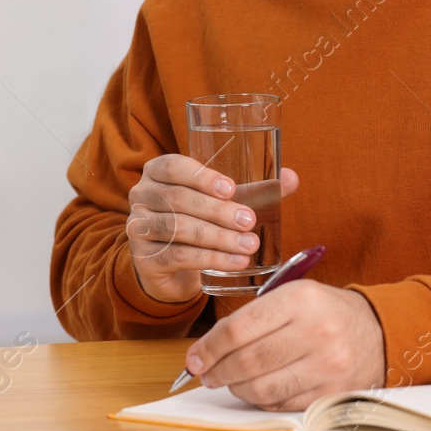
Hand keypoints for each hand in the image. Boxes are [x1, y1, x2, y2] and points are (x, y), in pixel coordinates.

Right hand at [126, 154, 299, 302]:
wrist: (171, 264)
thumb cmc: (200, 220)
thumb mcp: (222, 201)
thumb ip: (255, 188)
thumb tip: (292, 177)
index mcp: (158, 172)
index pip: (172, 166)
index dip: (201, 176)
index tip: (232, 188)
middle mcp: (142, 196)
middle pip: (178, 199)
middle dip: (218, 211)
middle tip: (249, 221)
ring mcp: (138, 227)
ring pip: (178, 229)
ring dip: (218, 238)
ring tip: (248, 245)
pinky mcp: (144, 258)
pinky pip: (177, 256)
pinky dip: (210, 259)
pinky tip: (236, 263)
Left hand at [183, 281, 385, 410]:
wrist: (377, 332)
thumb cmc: (325, 312)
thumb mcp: (294, 296)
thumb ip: (253, 317)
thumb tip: (207, 350)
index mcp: (302, 299)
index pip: (240, 328)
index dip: (209, 347)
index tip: (194, 358)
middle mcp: (317, 331)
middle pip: (247, 361)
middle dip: (217, 371)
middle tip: (206, 374)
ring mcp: (327, 366)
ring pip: (261, 388)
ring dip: (235, 389)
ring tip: (229, 382)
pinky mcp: (331, 394)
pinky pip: (280, 404)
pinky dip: (260, 400)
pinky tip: (256, 389)